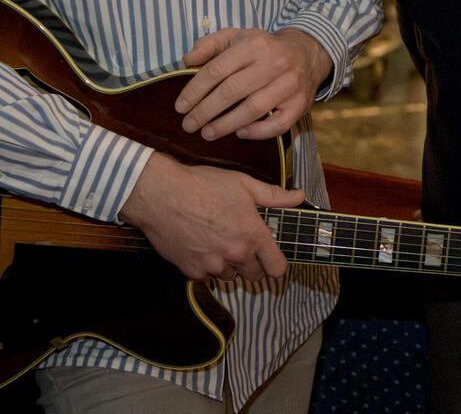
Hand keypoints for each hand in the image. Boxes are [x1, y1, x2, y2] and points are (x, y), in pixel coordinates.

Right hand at [119, 153, 303, 280]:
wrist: (161, 195)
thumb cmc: (203, 185)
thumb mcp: (244, 184)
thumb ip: (274, 196)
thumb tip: (299, 197)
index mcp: (253, 235)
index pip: (277, 268)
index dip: (277, 265)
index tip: (272, 258)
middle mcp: (235, 254)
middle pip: (254, 276)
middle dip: (252, 264)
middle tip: (243, 245)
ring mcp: (212, 265)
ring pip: (230, 276)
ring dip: (229, 265)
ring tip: (219, 242)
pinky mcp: (191, 271)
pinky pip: (206, 277)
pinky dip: (206, 266)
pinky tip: (201, 246)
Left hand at [177, 28, 333, 140]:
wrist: (306, 53)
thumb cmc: (262, 48)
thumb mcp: (236, 37)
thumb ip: (209, 45)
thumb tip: (186, 61)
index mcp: (253, 45)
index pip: (216, 70)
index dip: (194, 91)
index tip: (180, 107)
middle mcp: (273, 63)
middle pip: (231, 91)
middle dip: (205, 111)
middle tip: (188, 125)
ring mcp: (289, 85)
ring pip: (252, 109)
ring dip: (225, 125)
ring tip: (206, 133)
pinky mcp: (300, 103)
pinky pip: (277, 125)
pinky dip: (257, 132)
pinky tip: (239, 133)